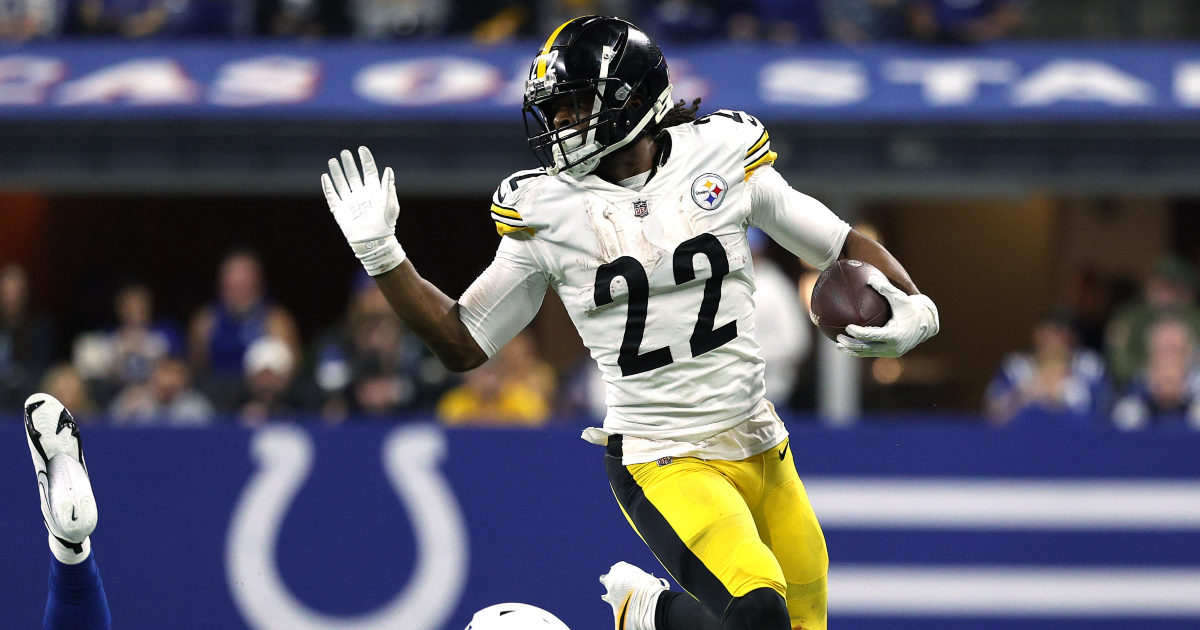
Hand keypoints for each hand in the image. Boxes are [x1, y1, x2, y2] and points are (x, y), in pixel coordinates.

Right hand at [322, 146, 404, 275]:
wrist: (374, 241)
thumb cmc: (385, 224)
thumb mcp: (390, 203)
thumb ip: (388, 186)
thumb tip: (388, 169)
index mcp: (374, 192)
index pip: (369, 171)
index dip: (366, 160)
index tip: (362, 149)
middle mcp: (361, 195)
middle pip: (353, 175)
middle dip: (349, 163)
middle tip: (345, 153)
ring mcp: (350, 202)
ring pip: (341, 183)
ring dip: (337, 172)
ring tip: (333, 160)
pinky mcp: (340, 211)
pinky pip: (332, 196)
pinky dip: (328, 186)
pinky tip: (325, 177)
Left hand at [836, 272, 938, 357]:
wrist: (927, 324)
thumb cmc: (911, 308)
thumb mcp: (900, 298)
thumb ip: (885, 288)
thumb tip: (869, 277)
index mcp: (895, 334)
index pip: (873, 336)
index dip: (859, 333)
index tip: (847, 326)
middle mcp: (893, 347)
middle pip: (867, 348)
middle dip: (851, 344)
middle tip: (838, 336)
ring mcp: (892, 352)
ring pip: (868, 353)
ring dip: (853, 350)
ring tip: (838, 344)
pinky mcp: (890, 353)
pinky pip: (872, 353)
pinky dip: (860, 350)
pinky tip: (847, 345)